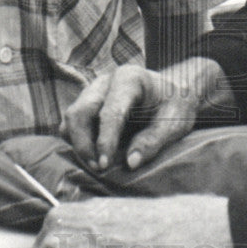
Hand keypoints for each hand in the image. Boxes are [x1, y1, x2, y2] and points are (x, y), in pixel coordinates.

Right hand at [60, 57, 233, 170]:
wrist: (171, 93)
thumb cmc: (174, 105)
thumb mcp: (174, 123)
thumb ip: (153, 141)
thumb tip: (130, 163)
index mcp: (130, 78)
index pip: (110, 111)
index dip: (105, 140)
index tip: (105, 165)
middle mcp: (105, 82)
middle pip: (80, 112)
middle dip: (84, 144)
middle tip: (98, 168)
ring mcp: (93, 91)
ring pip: (72, 117)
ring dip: (78, 143)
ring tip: (96, 165)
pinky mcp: (87, 104)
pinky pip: (72, 123)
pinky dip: (76, 140)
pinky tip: (93, 155)